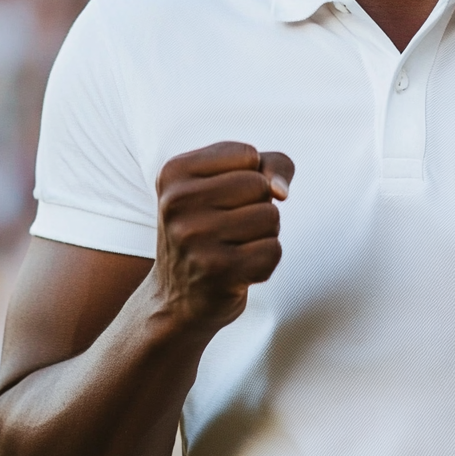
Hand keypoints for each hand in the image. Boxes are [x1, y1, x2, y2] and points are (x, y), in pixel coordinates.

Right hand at [152, 141, 293, 331]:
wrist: (177, 300)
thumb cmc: (213, 228)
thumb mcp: (229, 182)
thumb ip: (269, 164)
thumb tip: (281, 191)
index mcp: (173, 171)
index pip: (248, 155)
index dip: (251, 176)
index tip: (224, 198)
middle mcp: (176, 203)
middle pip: (261, 186)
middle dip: (259, 206)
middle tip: (229, 228)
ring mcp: (194, 238)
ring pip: (270, 217)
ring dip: (264, 234)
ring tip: (233, 247)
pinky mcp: (216, 271)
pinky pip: (273, 251)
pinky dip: (265, 261)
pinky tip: (238, 270)